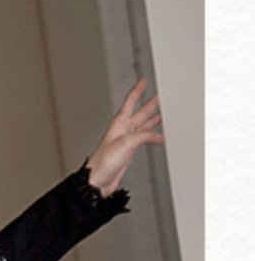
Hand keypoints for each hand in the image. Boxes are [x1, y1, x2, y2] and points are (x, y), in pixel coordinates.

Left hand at [86, 79, 162, 195]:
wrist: (98, 179)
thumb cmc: (104, 161)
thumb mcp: (127, 143)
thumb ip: (144, 136)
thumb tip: (158, 136)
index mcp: (119, 123)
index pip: (130, 101)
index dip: (137, 90)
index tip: (142, 81)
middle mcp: (122, 130)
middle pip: (139, 113)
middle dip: (149, 104)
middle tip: (159, 96)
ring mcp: (125, 140)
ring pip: (142, 126)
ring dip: (152, 119)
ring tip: (162, 112)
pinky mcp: (128, 151)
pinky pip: (143, 138)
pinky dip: (152, 136)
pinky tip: (158, 136)